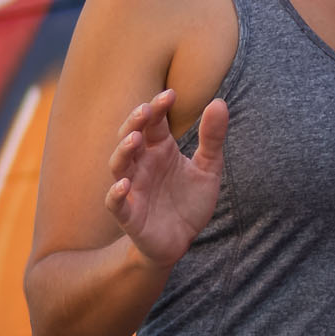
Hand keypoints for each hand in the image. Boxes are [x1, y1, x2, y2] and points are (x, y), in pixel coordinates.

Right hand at [107, 89, 225, 267]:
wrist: (180, 241)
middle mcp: (142, 166)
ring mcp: (133, 189)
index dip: (159, 108)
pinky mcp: (129, 216)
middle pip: (129, 137)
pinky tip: (123, 185)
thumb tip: (219, 102)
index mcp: (159, 150)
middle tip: (146, 110)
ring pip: (118, 165)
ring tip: (134, 139)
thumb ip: (212, 138)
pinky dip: (115, 194)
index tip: (171, 94)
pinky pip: (116, 203)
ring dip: (123, 151)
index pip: (153, 123)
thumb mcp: (208, 169)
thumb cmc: (189, 201)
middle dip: (134, 122)